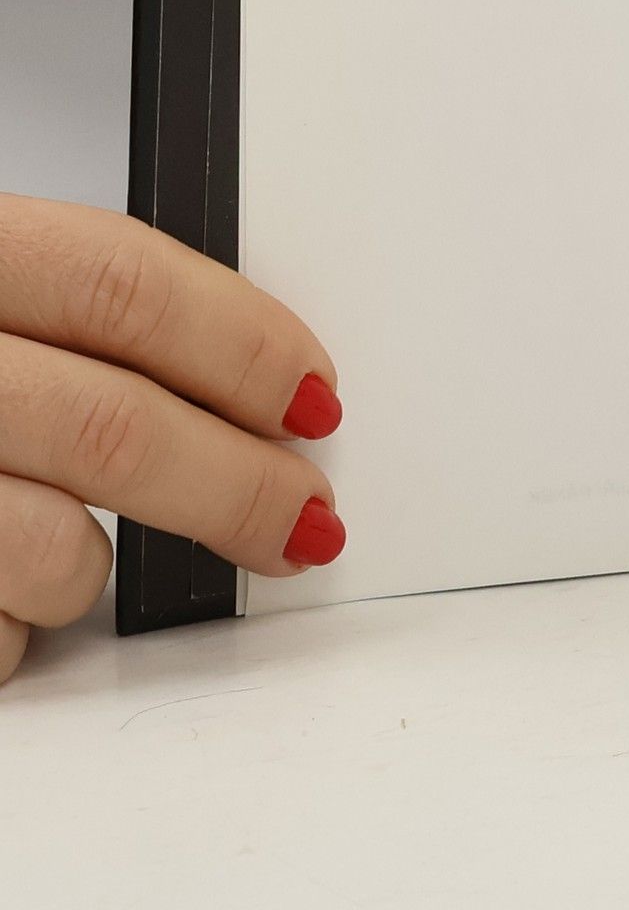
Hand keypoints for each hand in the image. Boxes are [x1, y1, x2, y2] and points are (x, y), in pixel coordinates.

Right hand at [0, 194, 344, 683]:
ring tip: (89, 555)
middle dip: (237, 485)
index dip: (240, 343)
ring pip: (49, 546)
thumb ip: (74, 313)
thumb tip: (251, 376)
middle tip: (303, 516)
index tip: (311, 396)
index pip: (120, 283)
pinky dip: (11, 634)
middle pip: (110, 427)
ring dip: (99, 569)